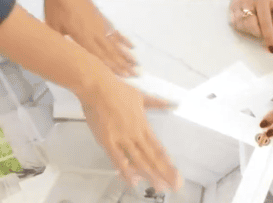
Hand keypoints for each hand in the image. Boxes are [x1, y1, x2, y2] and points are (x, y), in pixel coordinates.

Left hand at [42, 0, 137, 76]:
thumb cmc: (55, 5)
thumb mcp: (52, 26)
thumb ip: (59, 43)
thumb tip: (60, 57)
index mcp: (82, 37)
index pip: (99, 57)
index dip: (111, 68)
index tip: (123, 78)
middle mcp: (94, 32)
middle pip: (111, 52)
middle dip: (124, 65)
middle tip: (136, 76)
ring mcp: (99, 24)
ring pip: (115, 42)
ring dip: (126, 54)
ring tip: (137, 64)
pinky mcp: (101, 17)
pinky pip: (114, 31)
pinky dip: (123, 39)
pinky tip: (130, 45)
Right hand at [78, 72, 181, 191]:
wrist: (97, 86)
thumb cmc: (116, 89)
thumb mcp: (140, 96)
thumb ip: (156, 103)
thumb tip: (173, 103)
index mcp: (143, 124)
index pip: (158, 147)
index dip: (167, 161)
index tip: (175, 171)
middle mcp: (135, 133)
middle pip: (152, 156)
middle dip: (164, 172)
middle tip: (175, 184)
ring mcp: (121, 137)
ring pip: (139, 160)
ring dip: (150, 174)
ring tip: (159, 186)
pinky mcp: (107, 140)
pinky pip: (118, 159)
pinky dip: (126, 171)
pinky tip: (133, 181)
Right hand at [229, 0, 272, 52]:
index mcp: (261, 0)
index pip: (265, 23)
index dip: (269, 38)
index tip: (272, 49)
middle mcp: (246, 2)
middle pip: (251, 27)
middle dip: (260, 34)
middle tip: (265, 31)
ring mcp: (236, 5)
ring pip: (242, 27)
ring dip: (251, 32)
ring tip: (257, 25)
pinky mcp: (230, 7)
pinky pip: (235, 24)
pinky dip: (243, 28)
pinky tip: (249, 24)